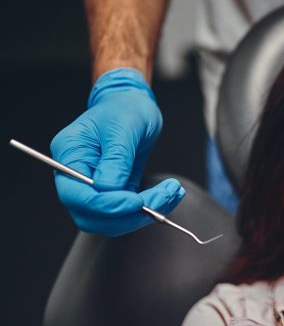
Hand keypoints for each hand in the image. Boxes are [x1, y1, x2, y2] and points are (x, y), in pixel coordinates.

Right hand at [50, 68, 183, 235]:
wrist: (133, 105)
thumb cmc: (124, 108)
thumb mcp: (123, 126)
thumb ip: (116, 158)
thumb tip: (108, 188)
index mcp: (70, 155)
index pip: (77, 196)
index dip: (107, 205)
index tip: (137, 201)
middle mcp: (76, 176)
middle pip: (91, 216)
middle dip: (129, 215)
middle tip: (162, 198)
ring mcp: (95, 187)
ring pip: (112, 221)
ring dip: (145, 214)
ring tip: (171, 193)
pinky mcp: (115, 193)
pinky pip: (129, 213)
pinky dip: (152, 209)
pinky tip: (170, 194)